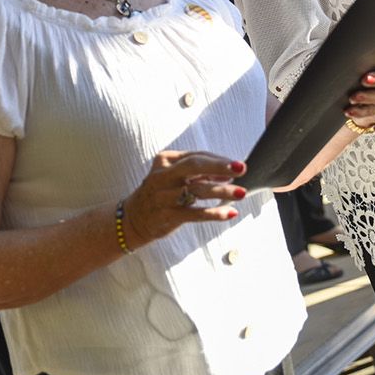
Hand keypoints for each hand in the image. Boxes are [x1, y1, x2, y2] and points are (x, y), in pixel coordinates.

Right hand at [121, 151, 246, 247]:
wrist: (132, 218)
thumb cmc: (161, 193)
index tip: (238, 166)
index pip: (197, 156)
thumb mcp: (173, 176)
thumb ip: (199, 173)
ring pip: (197, 190)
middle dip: (220, 167)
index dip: (219, 161)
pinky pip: (195, 213)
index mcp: (165, 160)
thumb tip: (229, 174)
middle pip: (195, 166)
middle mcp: (162, 175)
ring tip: (241, 193)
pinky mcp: (166, 215)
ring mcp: (163, 196)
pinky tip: (230, 213)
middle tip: (242, 169)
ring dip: (222, 191)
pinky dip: (214, 213)